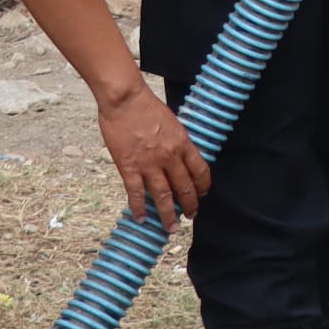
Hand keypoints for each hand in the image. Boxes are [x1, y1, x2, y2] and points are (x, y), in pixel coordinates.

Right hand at [95, 76, 210, 231]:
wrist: (125, 100)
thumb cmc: (147, 106)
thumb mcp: (173, 122)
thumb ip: (177, 141)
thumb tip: (181, 156)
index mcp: (183, 143)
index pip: (200, 171)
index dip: (203, 186)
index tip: (202, 194)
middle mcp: (169, 156)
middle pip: (184, 188)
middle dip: (189, 205)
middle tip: (190, 216)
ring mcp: (149, 164)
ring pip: (163, 196)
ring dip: (168, 215)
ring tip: (171, 228)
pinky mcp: (129, 167)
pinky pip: (136, 193)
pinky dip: (139, 208)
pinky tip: (141, 219)